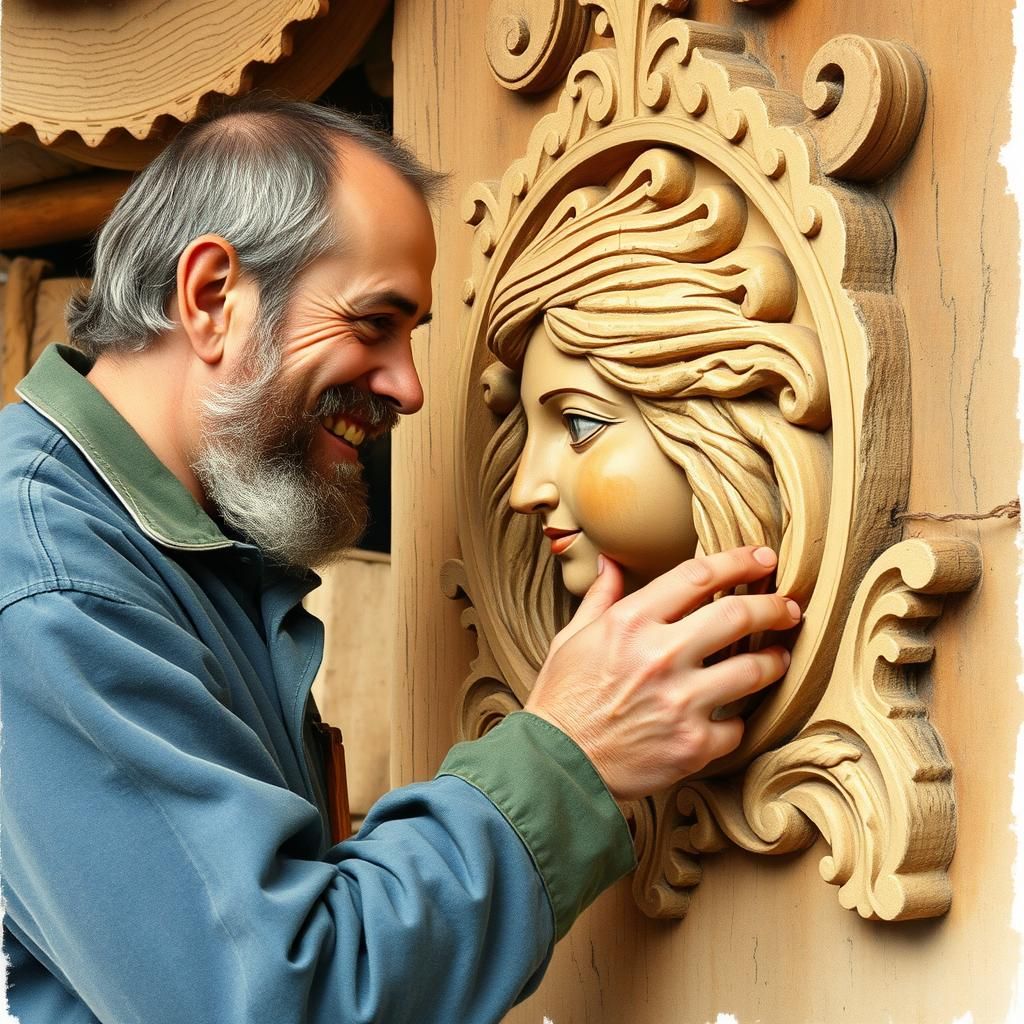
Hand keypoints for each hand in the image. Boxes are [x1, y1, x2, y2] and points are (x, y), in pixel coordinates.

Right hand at [524, 546, 800, 800]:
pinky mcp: (693, 745)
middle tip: (788, 607)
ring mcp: (680, 701)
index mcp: (630, 622)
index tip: (762, 559)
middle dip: (773, 605)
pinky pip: (738, 726)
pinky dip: (737, 721)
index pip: (698, 576)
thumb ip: (600, 598)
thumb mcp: (570, 639)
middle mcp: (660, 656)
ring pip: (754, 669)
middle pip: (739, 615)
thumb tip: (610, 563)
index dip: (739, 561)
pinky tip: (733, 715)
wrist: (556, 766)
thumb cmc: (562, 700)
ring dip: (774, 659)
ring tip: (779, 656)